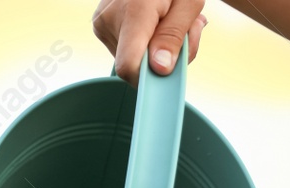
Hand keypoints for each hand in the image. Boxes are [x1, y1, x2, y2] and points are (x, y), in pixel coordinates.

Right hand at [91, 0, 206, 83]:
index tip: (168, 72)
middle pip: (136, 66)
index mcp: (134, 11)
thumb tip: (160, 68)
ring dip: (156, 50)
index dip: (149, 79)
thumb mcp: (188, 3)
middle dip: (164, 58)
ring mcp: (102, 24)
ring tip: (167, 22)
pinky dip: (145, 44)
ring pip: (132, 60)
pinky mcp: (101, 27)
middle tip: (184, 31)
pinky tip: (153, 23)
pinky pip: (125, 50)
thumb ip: (174, 36)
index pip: (129, 66)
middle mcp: (111, 19)